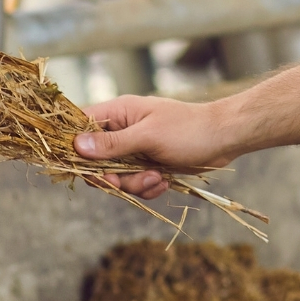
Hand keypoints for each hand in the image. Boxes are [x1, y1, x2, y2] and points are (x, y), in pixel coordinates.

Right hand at [75, 94, 244, 198]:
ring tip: (156, 177)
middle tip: (121, 182)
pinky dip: (147, 187)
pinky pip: (134, 183)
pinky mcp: (148, 165)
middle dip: (111, 176)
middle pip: (95, 160)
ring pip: (116, 176)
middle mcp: (122, 130)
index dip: (75, 148)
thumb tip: (77, 144)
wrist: (224, 139)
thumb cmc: (188, 129)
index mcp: (118, 113)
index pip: (81, 126)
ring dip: (134, 184)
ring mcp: (135, 149)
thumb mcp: (148, 136)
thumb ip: (113, 143)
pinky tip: (164, 181)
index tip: (85, 167)